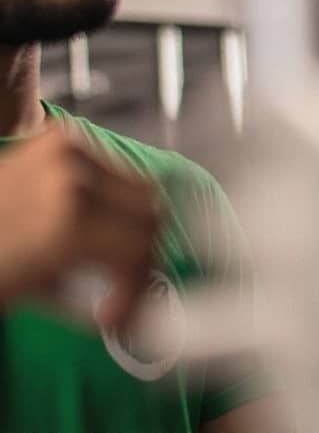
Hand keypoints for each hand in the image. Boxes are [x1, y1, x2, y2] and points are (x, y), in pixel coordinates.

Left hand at [0, 125, 160, 328]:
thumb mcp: (34, 293)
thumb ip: (92, 300)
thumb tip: (132, 314)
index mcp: (68, 225)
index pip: (141, 249)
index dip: (139, 283)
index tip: (125, 309)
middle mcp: (73, 180)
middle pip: (150, 210)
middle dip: (143, 249)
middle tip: (124, 280)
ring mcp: (66, 152)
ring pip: (136, 185)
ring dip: (130, 220)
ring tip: (106, 248)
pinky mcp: (58, 137)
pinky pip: (108, 166)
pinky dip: (110, 192)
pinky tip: (89, 216)